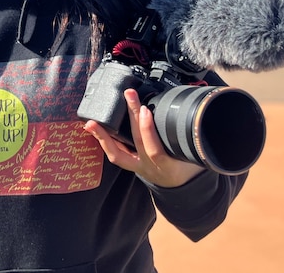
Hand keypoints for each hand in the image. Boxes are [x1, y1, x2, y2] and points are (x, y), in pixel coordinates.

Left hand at [84, 89, 204, 187]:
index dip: (148, 131)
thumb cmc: (187, 167)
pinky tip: (94, 129)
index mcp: (166, 166)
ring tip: (90, 123)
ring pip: (117, 154)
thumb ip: (189, 138)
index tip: (146, 109)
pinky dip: (104, 141)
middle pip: (136, 141)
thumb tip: (187, 110)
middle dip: (132, 116)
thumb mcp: (192, 155)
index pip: (154, 149)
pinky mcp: (130, 164)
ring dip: (103, 137)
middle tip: (128, 94)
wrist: (179, 187)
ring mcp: (137, 167)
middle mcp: (148, 167)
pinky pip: (115, 154)